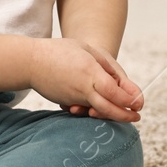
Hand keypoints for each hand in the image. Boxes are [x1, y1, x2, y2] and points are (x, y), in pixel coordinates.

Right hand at [28, 37, 143, 122]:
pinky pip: (84, 109)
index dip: (130, 99)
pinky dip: (93, 110)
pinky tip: (96, 106)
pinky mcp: (66, 103)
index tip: (138, 103)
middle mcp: (83, 88)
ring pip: (97, 112)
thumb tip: (122, 85)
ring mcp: (73, 98)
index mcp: (90, 72)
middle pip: (109, 109)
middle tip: (136, 117)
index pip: (116, 92)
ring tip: (121, 113)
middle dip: (126, 116)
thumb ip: (107, 66)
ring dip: (111, 114)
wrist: (28, 62)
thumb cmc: (59, 51)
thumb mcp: (87, 50)